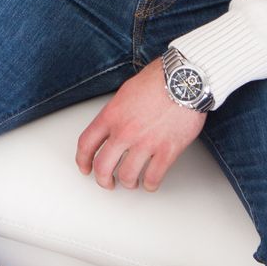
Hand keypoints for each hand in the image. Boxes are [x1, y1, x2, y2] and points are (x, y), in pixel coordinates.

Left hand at [75, 60, 204, 191]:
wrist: (184, 80)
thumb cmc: (158, 81)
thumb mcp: (125, 93)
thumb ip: (115, 114)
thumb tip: (112, 129)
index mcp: (110, 116)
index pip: (86, 144)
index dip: (82, 160)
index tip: (85, 167)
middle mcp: (124, 132)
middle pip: (103, 167)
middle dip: (103, 179)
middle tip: (107, 182)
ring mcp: (146, 143)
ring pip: (128, 176)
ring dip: (128, 184)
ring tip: (132, 183)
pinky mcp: (167, 151)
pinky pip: (153, 177)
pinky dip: (150, 185)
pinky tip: (150, 182)